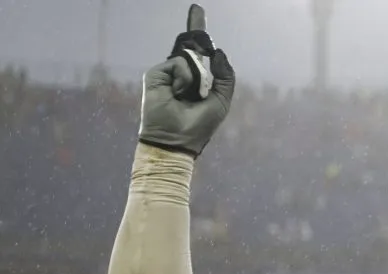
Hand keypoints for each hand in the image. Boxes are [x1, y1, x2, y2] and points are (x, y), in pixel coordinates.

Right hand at [138, 6, 233, 156]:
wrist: (177, 139)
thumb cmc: (199, 125)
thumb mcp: (221, 100)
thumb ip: (225, 76)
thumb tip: (219, 51)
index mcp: (195, 79)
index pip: (197, 51)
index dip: (198, 31)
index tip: (197, 10)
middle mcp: (180, 74)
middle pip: (190, 45)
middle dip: (196, 25)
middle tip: (199, 12)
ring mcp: (167, 73)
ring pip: (190, 58)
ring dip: (196, 78)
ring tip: (188, 96)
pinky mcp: (155, 75)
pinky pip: (180, 64)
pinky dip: (185, 79)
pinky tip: (178, 93)